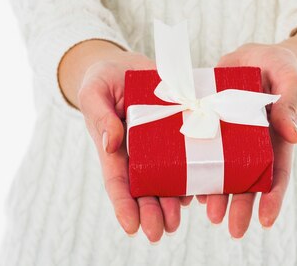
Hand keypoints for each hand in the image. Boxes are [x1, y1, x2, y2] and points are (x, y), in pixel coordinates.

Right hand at [77, 52, 193, 240]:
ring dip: (174, 200)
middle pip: (144, 188)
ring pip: (168, 177)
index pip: (117, 182)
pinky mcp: (178, 128)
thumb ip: (99, 116)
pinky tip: (203, 186)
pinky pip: (188, 152)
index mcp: (114, 148)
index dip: (123, 205)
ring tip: (181, 217)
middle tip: (162, 231)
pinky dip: (195, 170)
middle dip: (152, 212)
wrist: (125, 64)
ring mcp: (159, 142)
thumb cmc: (103, 80)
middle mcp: (137, 152)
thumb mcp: (94, 92)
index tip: (132, 227)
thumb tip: (110, 142)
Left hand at [196, 42, 296, 237]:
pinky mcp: (209, 118)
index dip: (273, 197)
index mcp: (276, 137)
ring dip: (216, 192)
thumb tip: (296, 136)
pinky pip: (201, 144)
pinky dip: (195, 164)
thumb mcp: (290, 80)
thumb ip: (289, 104)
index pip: (277, 172)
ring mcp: (230, 133)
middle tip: (233, 228)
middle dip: (241, 204)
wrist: (256, 55)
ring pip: (222, 168)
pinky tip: (187, 182)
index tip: (265, 221)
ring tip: (208, 212)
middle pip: (248, 179)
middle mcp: (252, 142)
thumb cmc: (281, 68)